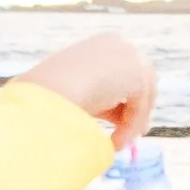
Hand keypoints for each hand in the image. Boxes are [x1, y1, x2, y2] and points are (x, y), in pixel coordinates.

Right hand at [24, 31, 156, 146]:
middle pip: (138, 81)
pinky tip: (113, 142)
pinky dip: (128, 128)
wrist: (48, 92)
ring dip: (131, 124)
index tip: (120, 120)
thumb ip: (100, 99)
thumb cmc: (50, 94)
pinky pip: (139, 107)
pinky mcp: (138, 74)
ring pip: (141, 97)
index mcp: (102, 44)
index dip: (123, 98)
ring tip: (116, 145)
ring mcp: (130, 56)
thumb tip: (116, 117)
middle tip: (134, 135)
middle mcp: (118, 44)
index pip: (121, 72)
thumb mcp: (78, 92)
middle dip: (136, 110)